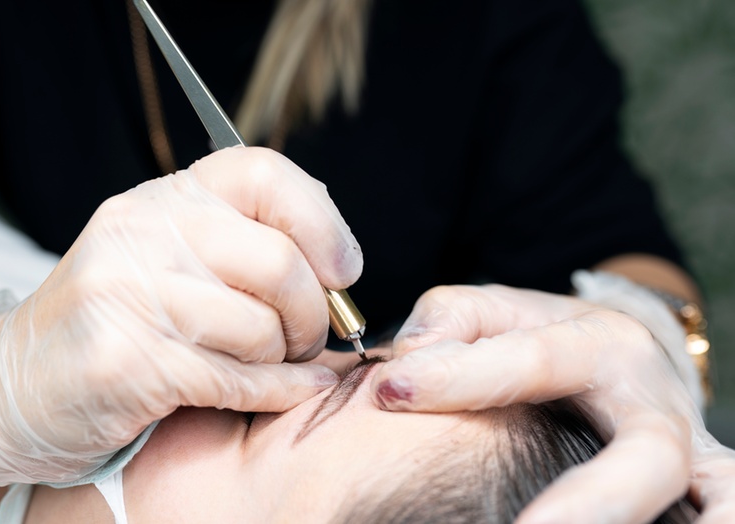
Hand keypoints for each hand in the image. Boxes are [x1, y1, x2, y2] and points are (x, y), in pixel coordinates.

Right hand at [0, 147, 360, 507]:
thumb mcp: (164, 257)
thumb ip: (238, 245)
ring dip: (288, 357)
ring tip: (275, 363)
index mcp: (162, 199)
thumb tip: (336, 264)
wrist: (9, 381)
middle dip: (313, 311)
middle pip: (278, 260)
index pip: (265, 174)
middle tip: (310, 335)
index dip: (322, 222)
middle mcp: (142, 233)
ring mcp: (128, 294)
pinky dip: (277, 392)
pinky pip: (237, 379)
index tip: (342, 268)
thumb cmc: (109, 321)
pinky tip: (287, 389)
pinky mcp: (126, 361)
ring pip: (261, 326)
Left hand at [370, 284, 734, 522]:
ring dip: (641, 523)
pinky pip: (724, 513)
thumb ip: (450, 321)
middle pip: (646, 456)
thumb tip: (412, 357)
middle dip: (591, 503)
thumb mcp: (495, 313)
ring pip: (717, 501)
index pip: (533, 361)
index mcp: (599, 345)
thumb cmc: (541, 341)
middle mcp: (655, 403)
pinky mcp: (705, 487)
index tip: (390, 391)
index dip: (458, 377)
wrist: (620, 357)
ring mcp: (692, 454)